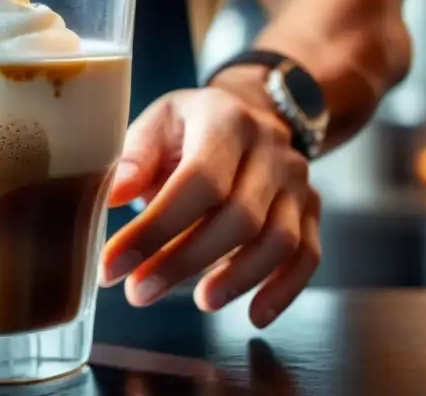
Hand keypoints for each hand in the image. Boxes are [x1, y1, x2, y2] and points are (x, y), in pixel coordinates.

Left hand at [100, 76, 321, 328]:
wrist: (248, 111)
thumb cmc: (190, 125)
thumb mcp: (157, 122)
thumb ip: (135, 157)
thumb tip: (113, 197)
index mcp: (225, 119)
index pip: (198, 181)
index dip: (156, 229)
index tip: (115, 266)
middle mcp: (270, 148)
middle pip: (239, 217)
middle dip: (185, 263)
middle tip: (139, 292)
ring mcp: (297, 180)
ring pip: (279, 240)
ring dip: (236, 279)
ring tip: (197, 303)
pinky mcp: (312, 208)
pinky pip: (308, 255)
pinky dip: (283, 290)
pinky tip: (254, 314)